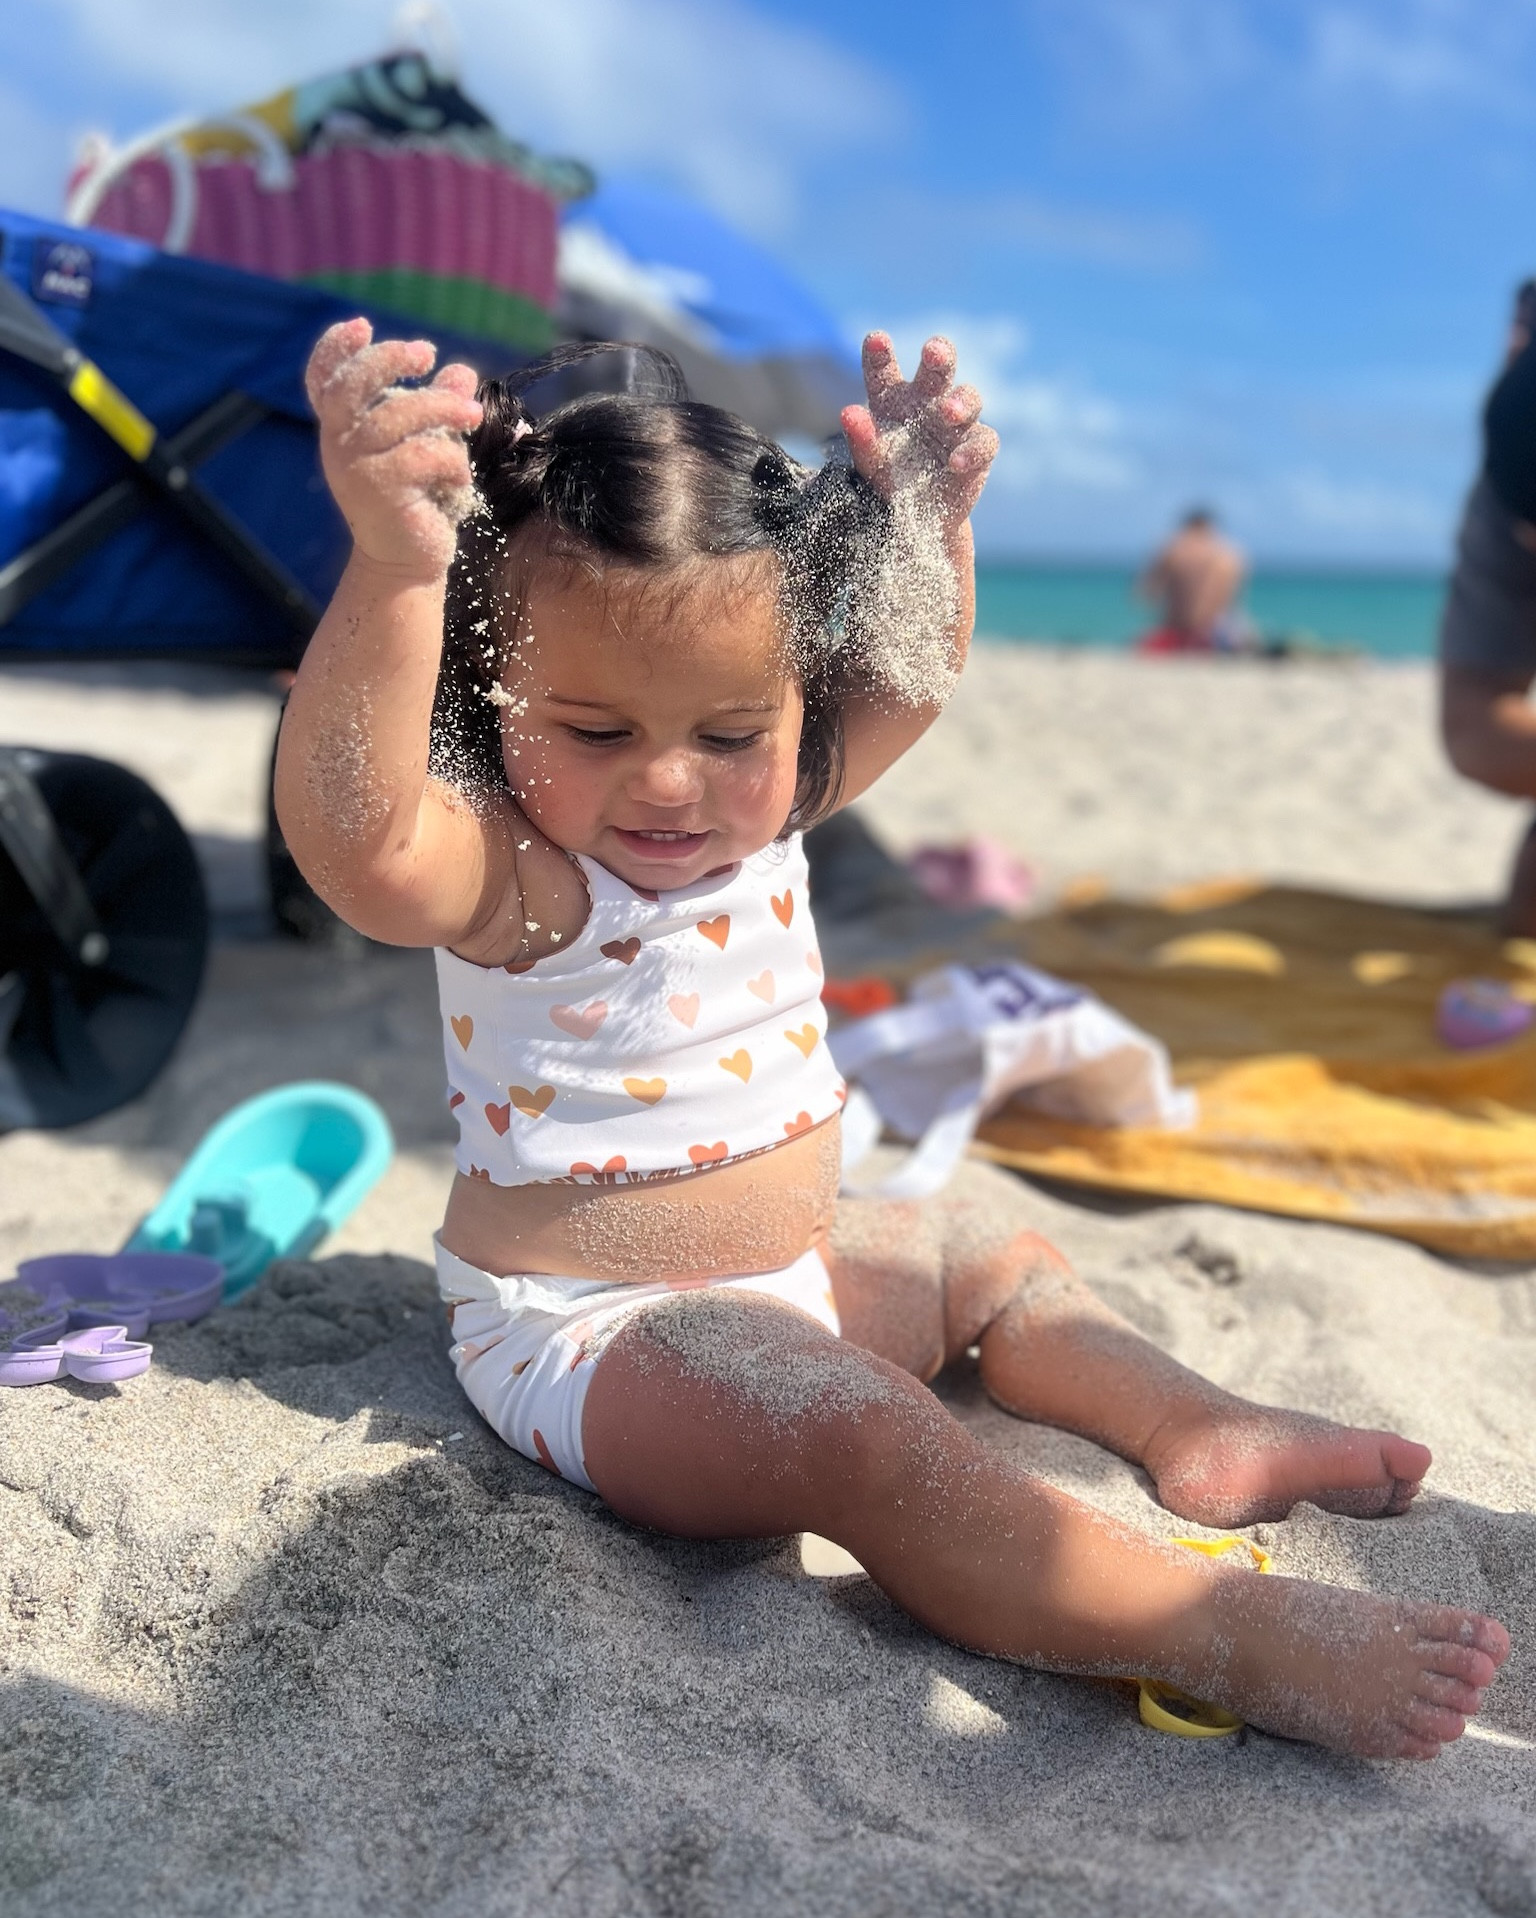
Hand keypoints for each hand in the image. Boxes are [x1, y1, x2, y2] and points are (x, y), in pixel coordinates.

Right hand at [305, 318, 483, 577]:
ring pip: (392, 417)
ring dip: (440, 408)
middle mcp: (339, 445)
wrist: (408, 563)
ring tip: (473, 416)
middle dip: (389, 360)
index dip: (334, 349)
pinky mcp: (379, 493)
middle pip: (351, 386)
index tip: (360, 326)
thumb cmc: (418, 501)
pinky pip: (419, 457)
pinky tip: (460, 477)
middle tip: (425, 353)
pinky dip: (449, 460)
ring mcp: (354, 468)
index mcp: (343, 429)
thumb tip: (461, 372)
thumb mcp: (429, 447)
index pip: (323, 380)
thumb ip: (439, 408)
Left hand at [841, 333, 997, 527]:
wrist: (918, 516)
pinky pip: (984, 441)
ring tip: (948, 413)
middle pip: (937, 367)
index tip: (877, 340)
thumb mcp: (870, 462)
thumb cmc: (890, 479)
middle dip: (939, 354)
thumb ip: (861, 439)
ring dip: (961, 402)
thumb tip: (848, 413)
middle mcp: (927, 401)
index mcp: (893, 398)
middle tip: (932, 351)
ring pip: (968, 397)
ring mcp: (957, 422)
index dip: (880, 354)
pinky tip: (955, 463)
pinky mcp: (979, 447)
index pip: (884, 369)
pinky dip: (972, 451)